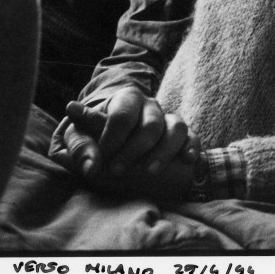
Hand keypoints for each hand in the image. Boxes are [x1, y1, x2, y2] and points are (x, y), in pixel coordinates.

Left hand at [49, 92, 201, 201]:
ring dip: (163, 151)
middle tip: (117, 170)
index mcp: (124, 102)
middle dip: (134, 148)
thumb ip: (81, 149)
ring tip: (150, 171)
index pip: (121, 114)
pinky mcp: (185, 136)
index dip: (112, 137)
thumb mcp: (84, 145)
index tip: (102, 157)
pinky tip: (187, 161)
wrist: (126, 158)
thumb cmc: (102, 147)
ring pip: (176, 128)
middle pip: (150, 123)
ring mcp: (169, 120)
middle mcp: (149, 107)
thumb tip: (89, 164)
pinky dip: (191, 148)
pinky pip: (193, 137)